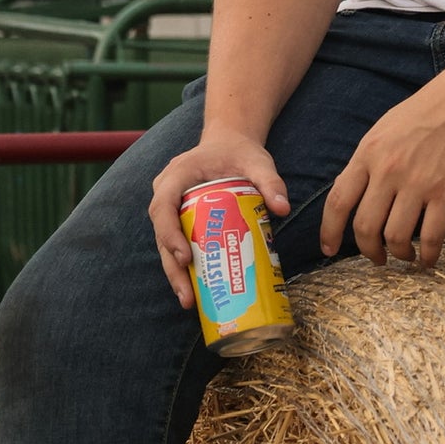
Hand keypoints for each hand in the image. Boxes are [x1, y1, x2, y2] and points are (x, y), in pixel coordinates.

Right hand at [149, 129, 290, 307]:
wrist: (229, 143)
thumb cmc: (240, 152)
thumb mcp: (258, 162)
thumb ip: (270, 181)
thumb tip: (283, 208)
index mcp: (178, 174)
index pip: (163, 206)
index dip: (169, 233)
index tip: (185, 257)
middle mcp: (166, 191)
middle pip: (161, 232)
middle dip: (172, 266)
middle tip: (187, 295)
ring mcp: (169, 206)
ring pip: (165, 243)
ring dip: (175, 273)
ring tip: (190, 301)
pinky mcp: (178, 218)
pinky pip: (176, 243)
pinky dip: (184, 267)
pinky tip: (196, 290)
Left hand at [320, 57, 444, 267]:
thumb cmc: (431, 109)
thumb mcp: (386, 128)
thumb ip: (369, 160)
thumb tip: (358, 192)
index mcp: (369, 153)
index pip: (338, 201)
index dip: (329, 232)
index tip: (329, 250)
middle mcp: (388, 170)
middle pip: (365, 227)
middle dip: (369, 251)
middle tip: (378, 258)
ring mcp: (418, 183)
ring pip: (395, 236)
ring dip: (399, 254)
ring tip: (406, 256)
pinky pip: (431, 236)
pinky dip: (428, 254)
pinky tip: (430, 257)